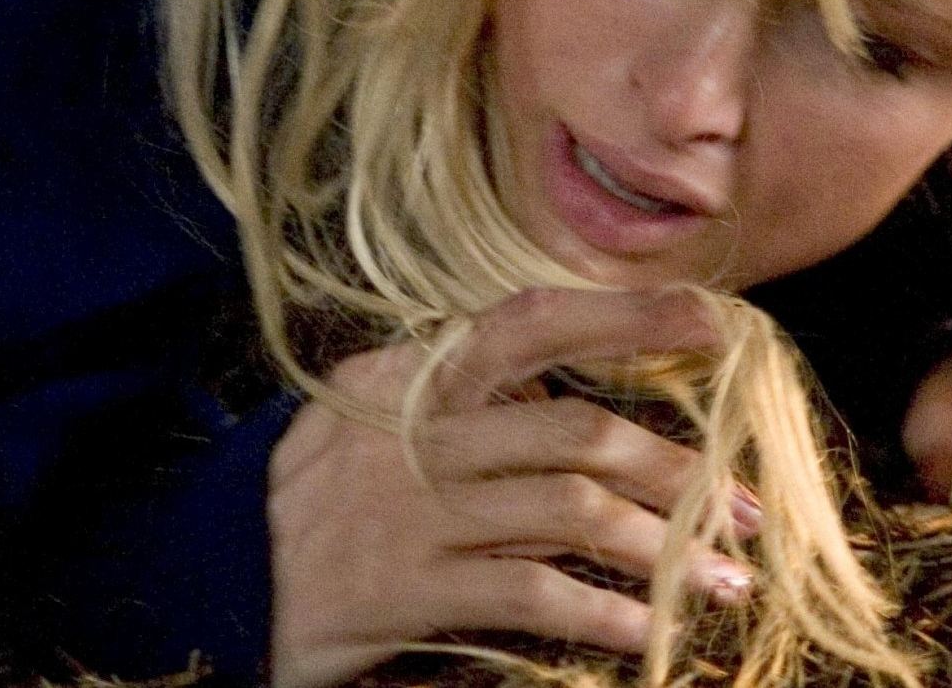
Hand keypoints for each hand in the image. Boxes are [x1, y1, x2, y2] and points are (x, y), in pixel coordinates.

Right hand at [266, 287, 756, 687]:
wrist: (204, 581)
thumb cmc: (313, 503)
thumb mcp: (369, 426)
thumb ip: (463, 406)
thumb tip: (582, 400)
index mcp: (406, 375)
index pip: (530, 321)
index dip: (628, 314)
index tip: (718, 322)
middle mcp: (410, 431)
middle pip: (574, 428)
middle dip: (679, 470)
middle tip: (746, 510)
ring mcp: (405, 510)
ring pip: (567, 511)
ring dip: (664, 549)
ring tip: (724, 580)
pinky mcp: (399, 589)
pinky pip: (527, 594)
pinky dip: (602, 614)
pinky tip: (648, 636)